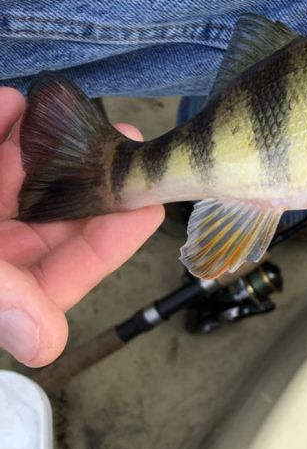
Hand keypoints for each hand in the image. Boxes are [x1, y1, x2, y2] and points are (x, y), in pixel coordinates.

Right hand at [0, 87, 163, 366]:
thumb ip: (1, 299)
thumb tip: (46, 345)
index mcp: (5, 281)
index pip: (73, 264)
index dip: (113, 235)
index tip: (150, 202)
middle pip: (53, 210)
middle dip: (91, 175)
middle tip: (128, 141)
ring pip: (19, 172)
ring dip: (46, 142)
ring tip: (78, 115)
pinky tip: (13, 103)